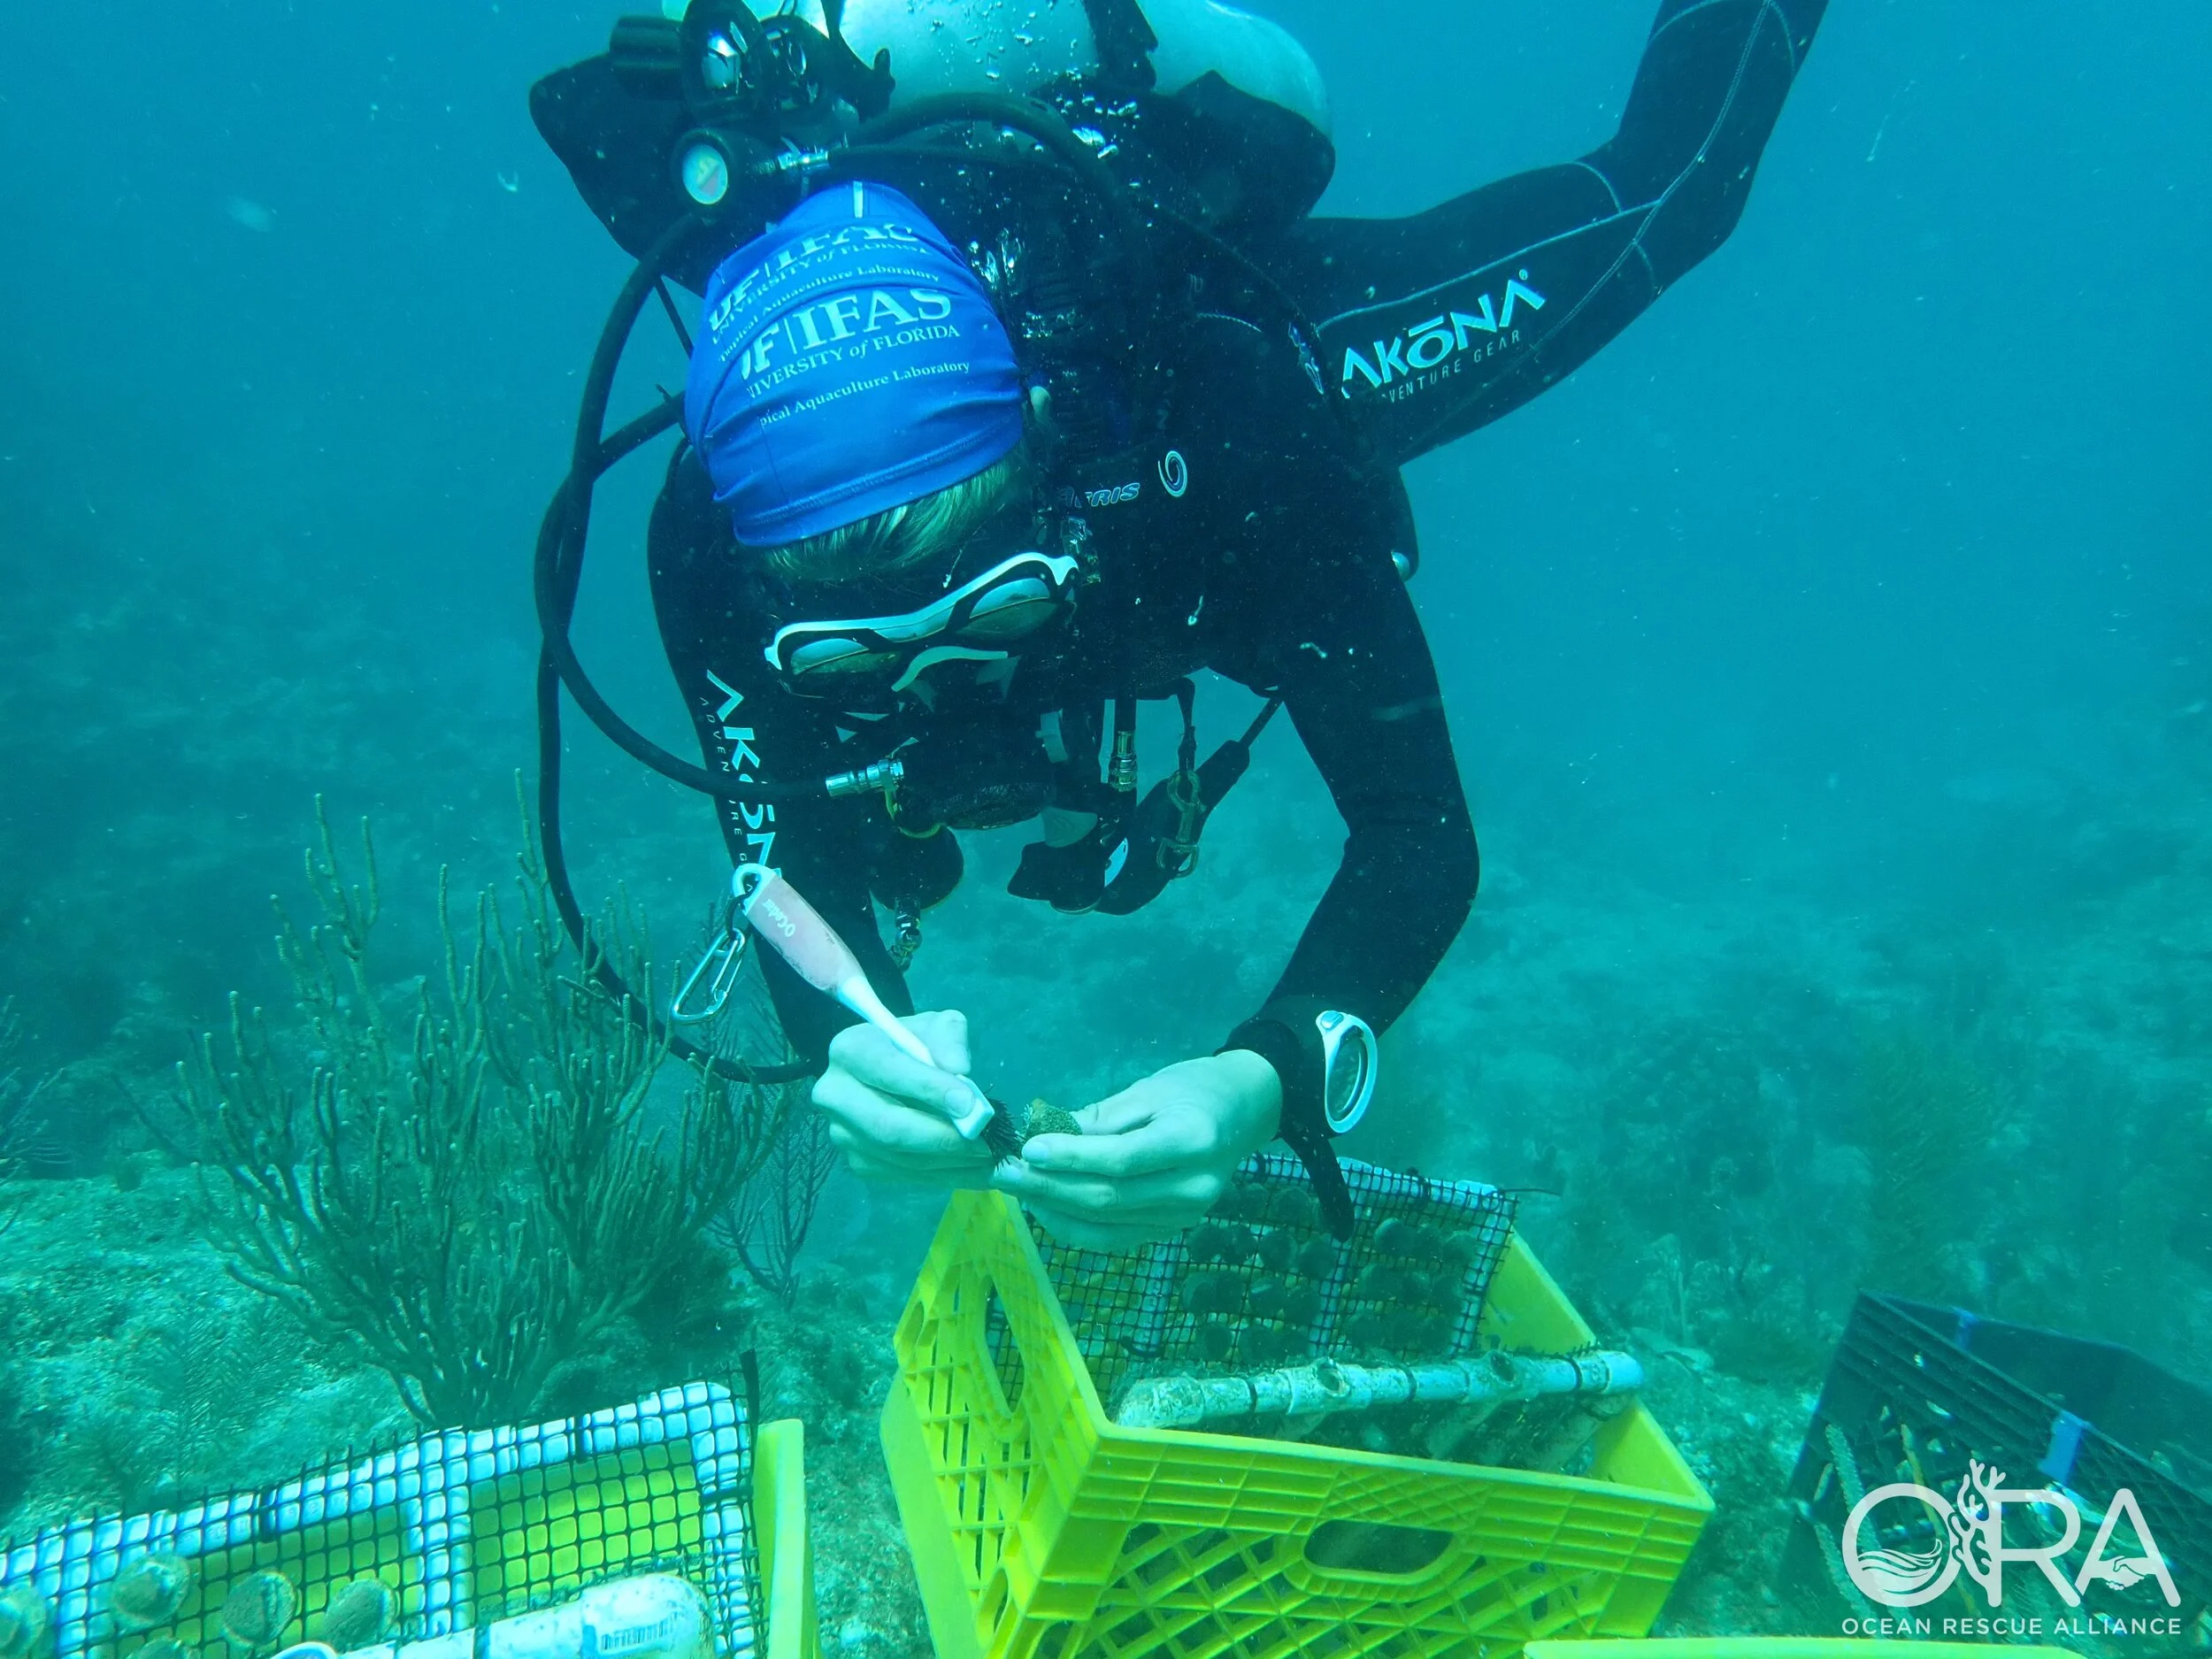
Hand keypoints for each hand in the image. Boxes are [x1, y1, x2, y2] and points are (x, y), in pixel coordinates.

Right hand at [812, 1009, 996, 1185]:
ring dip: (952, 1165)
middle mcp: (836, 1096)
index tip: (970, 1104)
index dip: (928, 1089)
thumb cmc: (913, 1044)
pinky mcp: (860, 1162)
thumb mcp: (936, 1026)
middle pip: (888, 1127)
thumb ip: (949, 1037)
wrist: (890, 1072)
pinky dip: (948, 1177)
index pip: (887, 1071)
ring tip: (997, 1164)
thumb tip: (959, 1069)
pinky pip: (905, 1176)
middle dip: (943, 1139)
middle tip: (988, 1144)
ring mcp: (844, 1135)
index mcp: (850, 1050)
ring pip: (900, 1158)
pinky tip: (982, 1174)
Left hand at [992, 1051, 1281, 1250]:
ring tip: (1016, 1187)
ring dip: (1054, 1209)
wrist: (1244, 1113)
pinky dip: (1074, 1226)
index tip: (1028, 1149)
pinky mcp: (1170, 1231)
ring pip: (1105, 1224)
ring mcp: (1184, 1217)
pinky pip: (1113, 1237)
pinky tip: (1045, 1206)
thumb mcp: (1149, 1089)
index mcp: (1192, 1142)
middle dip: (1050, 1187)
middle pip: (1109, 1199)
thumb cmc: (1195, 1088)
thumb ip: (1099, 1118)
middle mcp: (1192, 1188)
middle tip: (1006, 1172)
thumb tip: (1043, 1135)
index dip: (1072, 1158)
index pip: (1122, 1160)